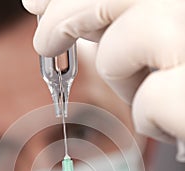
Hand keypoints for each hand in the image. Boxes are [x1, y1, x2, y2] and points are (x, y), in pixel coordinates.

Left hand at [22, 0, 184, 143]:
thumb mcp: (165, 43)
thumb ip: (130, 25)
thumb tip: (74, 23)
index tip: (38, 2)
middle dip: (65, 16)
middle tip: (44, 40)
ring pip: (121, 49)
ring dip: (123, 79)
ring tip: (148, 94)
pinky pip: (148, 101)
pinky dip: (148, 117)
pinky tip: (170, 122)